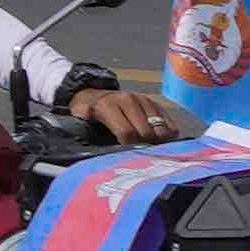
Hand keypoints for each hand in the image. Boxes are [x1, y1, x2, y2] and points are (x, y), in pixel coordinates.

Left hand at [63, 79, 191, 145]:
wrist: (94, 94)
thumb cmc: (87, 114)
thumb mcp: (80, 121)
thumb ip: (86, 133)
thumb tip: (101, 152)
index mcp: (108, 106)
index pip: (127, 133)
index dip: (129, 148)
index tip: (128, 156)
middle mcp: (128, 100)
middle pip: (146, 133)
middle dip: (144, 146)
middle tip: (138, 153)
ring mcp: (143, 100)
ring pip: (161, 129)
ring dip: (157, 142)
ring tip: (149, 148)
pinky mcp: (154, 103)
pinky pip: (169, 125)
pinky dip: (167, 136)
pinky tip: (159, 141)